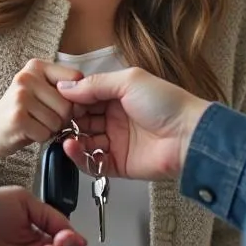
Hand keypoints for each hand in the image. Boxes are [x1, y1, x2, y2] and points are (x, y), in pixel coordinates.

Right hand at [0, 59, 84, 157]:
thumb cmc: (24, 112)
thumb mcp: (42, 91)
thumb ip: (64, 90)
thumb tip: (85, 103)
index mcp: (37, 66)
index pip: (76, 78)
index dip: (77, 98)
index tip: (63, 105)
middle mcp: (26, 77)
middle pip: (68, 104)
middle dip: (62, 118)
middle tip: (44, 118)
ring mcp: (20, 96)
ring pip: (58, 121)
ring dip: (51, 129)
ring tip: (35, 124)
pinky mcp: (16, 117)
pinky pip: (46, 133)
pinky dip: (41, 138)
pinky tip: (28, 132)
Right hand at [55, 67, 211, 180]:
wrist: (189, 136)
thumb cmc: (168, 104)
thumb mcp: (129, 81)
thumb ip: (95, 84)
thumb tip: (67, 87)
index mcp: (118, 96)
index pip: (86, 97)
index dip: (71, 99)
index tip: (57, 100)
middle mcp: (116, 118)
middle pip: (82, 120)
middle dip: (67, 120)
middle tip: (56, 119)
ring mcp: (116, 142)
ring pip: (83, 141)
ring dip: (70, 137)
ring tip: (62, 135)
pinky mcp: (118, 164)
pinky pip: (92, 162)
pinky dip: (78, 156)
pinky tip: (71, 147)